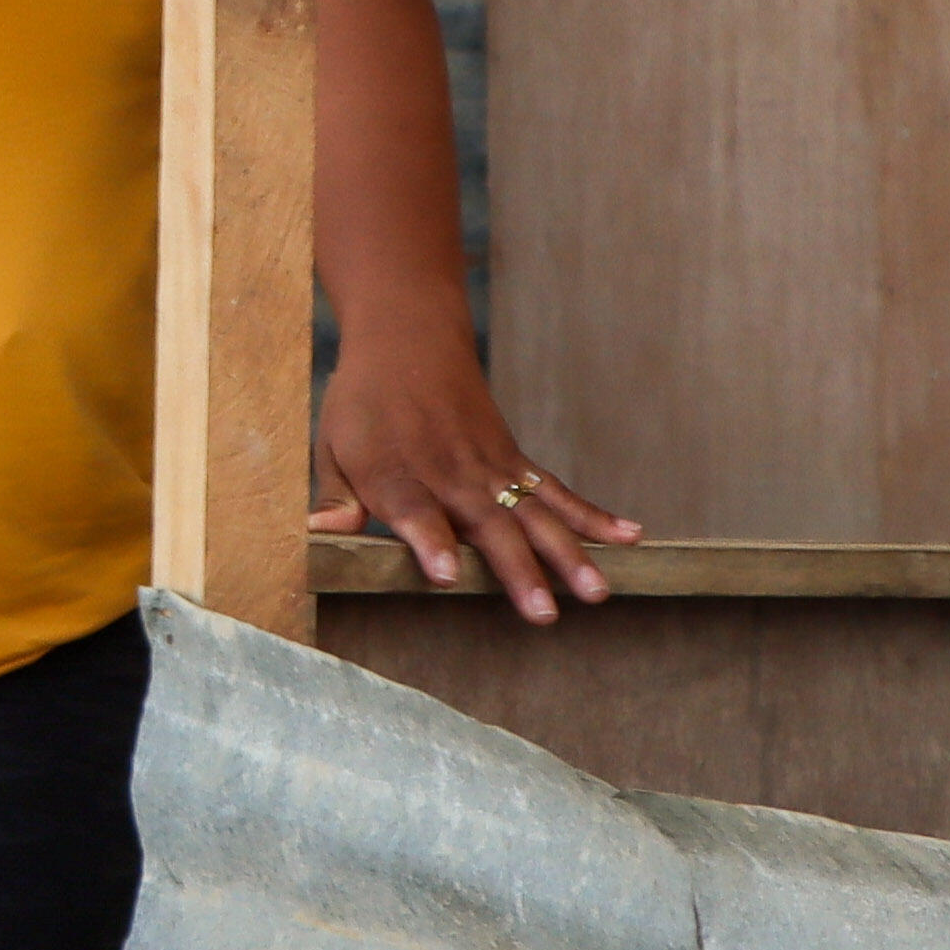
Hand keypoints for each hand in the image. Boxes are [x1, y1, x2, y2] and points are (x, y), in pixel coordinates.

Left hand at [310, 332, 642, 625]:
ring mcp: (489, 466)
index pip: (414, 513)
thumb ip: (335, 497)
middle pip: (487, 524)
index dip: (430, 544)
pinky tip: (630, 537)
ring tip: (598, 591)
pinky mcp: (514, 459)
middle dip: (517, 569)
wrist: (408, 336)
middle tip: (543, 613)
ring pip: (534, 513)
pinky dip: (594, 514)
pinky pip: (557, 490)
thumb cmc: (364, 402)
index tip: (448, 577)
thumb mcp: (333, 446)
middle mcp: (449, 473)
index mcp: (396, 474)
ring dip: (568, 553)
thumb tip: (319, 535)